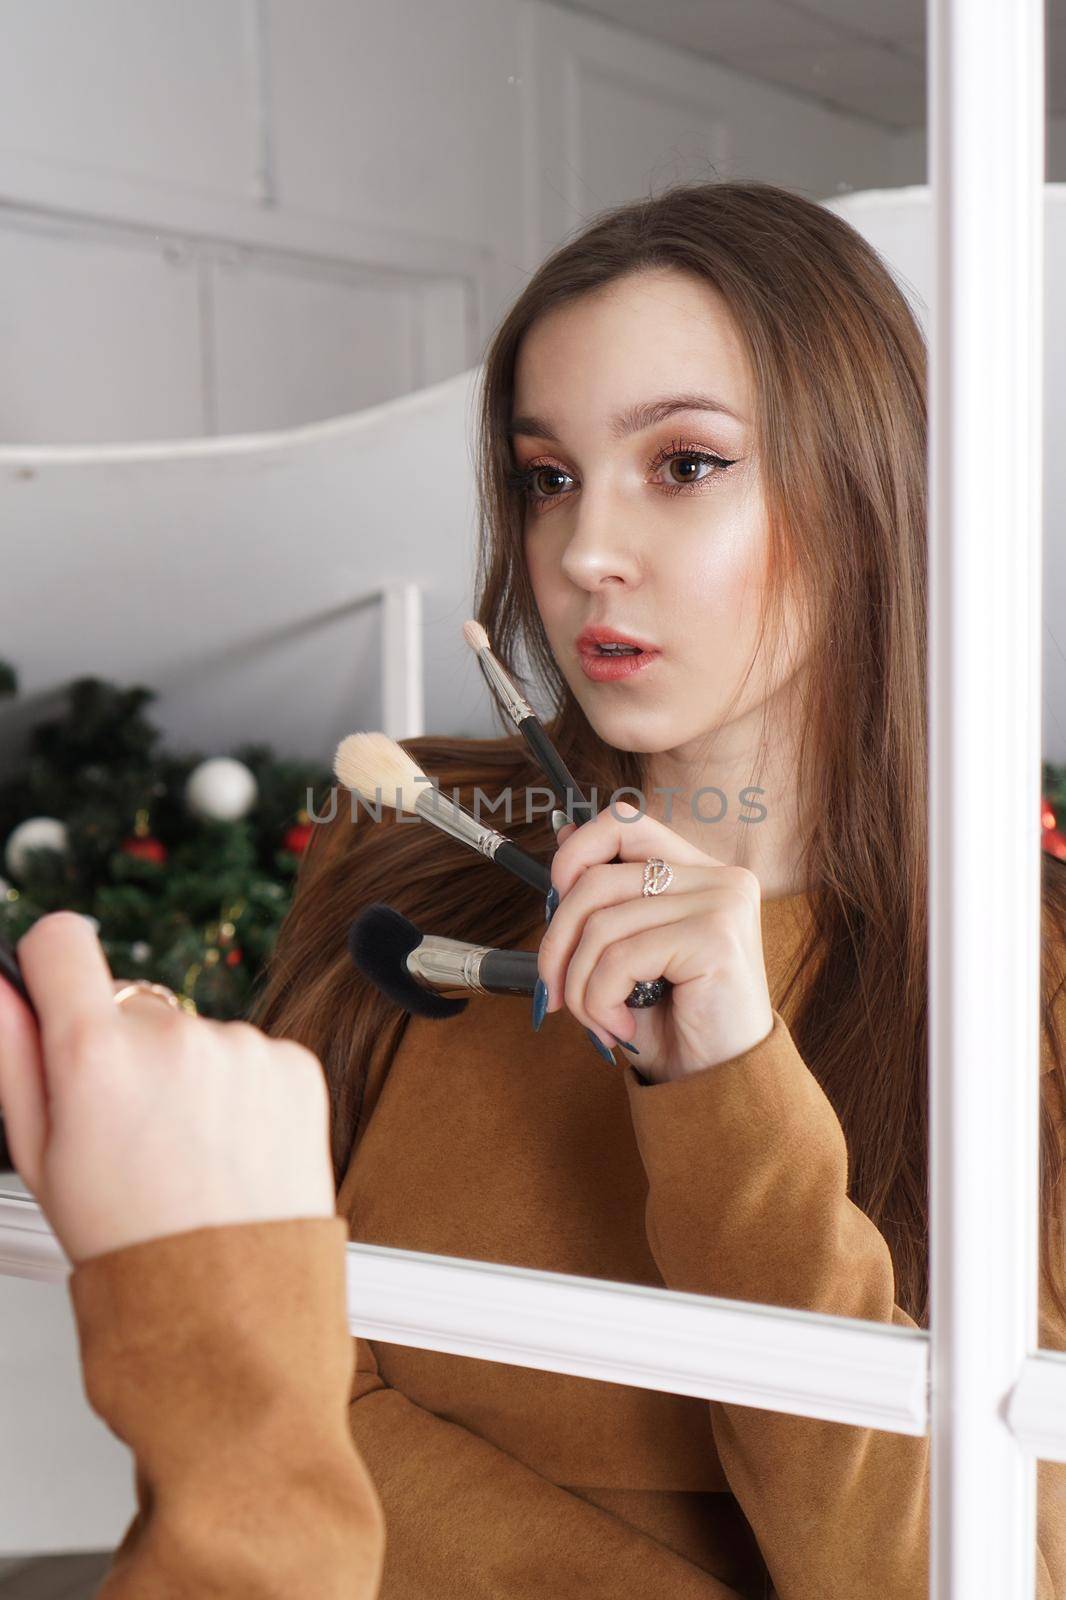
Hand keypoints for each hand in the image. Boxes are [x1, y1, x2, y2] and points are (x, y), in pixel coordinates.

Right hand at [0, 911, 335, 1263]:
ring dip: (188, 1075)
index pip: (61, 939)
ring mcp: (241, 1047)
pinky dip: (240, 1091)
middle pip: (133, 1004)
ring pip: (194, 1036)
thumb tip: (1, 985)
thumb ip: (13, 1053)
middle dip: (126, 1051)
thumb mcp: (39, 1156)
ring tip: (189, 1152)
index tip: (57, 989)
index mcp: (96, 1055)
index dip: (51, 962)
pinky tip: (230, 1149)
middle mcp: (174, 1036)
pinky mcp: (294, 1063)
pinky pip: (250, 1055)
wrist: (228, 1306)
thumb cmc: (128, 1244)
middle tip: (133, 1130)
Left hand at [539, 802, 773, 1083]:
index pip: (625, 822)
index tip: (554, 899)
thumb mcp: (630, 954)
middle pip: (596, 879)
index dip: (575, 853)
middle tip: (554, 992)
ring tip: (600, 1020)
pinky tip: (622, 1028)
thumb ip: (608, 899)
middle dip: (557, 942)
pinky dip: (602, 1000)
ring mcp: (722, 902)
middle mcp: (720, 877)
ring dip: (581, 986)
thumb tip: (564, 837)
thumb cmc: (676, 1025)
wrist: (720, 1087)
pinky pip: (620, 958)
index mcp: (701, 873)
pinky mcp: (716, 937)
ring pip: (601, 926)